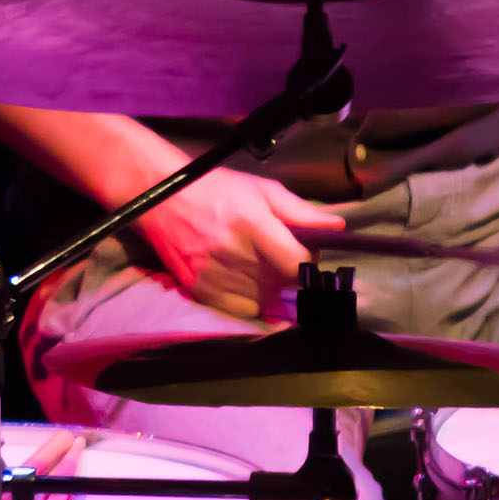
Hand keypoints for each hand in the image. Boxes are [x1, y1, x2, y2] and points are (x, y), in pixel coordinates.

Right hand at [133, 167, 346, 320]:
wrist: (162, 198)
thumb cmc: (216, 189)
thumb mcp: (261, 189)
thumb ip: (300, 211)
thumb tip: (337, 226)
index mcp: (252, 224)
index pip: (297, 264)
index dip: (308, 262)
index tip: (305, 254)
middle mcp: (233, 253)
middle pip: (282, 283)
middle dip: (289, 272)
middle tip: (279, 255)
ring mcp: (213, 275)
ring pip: (264, 300)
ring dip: (270, 288)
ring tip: (259, 266)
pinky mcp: (199, 289)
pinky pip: (241, 310)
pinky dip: (249, 299)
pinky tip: (243, 279)